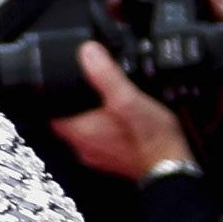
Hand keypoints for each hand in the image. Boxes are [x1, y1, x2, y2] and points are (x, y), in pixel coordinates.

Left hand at [48, 41, 193, 180]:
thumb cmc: (151, 140)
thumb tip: (88, 52)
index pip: (50, 108)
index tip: (65, 80)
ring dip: (94, 115)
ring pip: (86, 128)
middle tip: (92, 88)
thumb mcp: (128, 98)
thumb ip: (106, 75)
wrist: (173, 169)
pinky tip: (124, 120)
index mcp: (78, 131)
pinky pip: (103, 138)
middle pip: (68, 117)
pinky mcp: (113, 159)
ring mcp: (97, 154)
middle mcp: (82, 146)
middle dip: (77, 102)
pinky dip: (109, 127)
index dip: (54, 92)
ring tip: (109, 101)